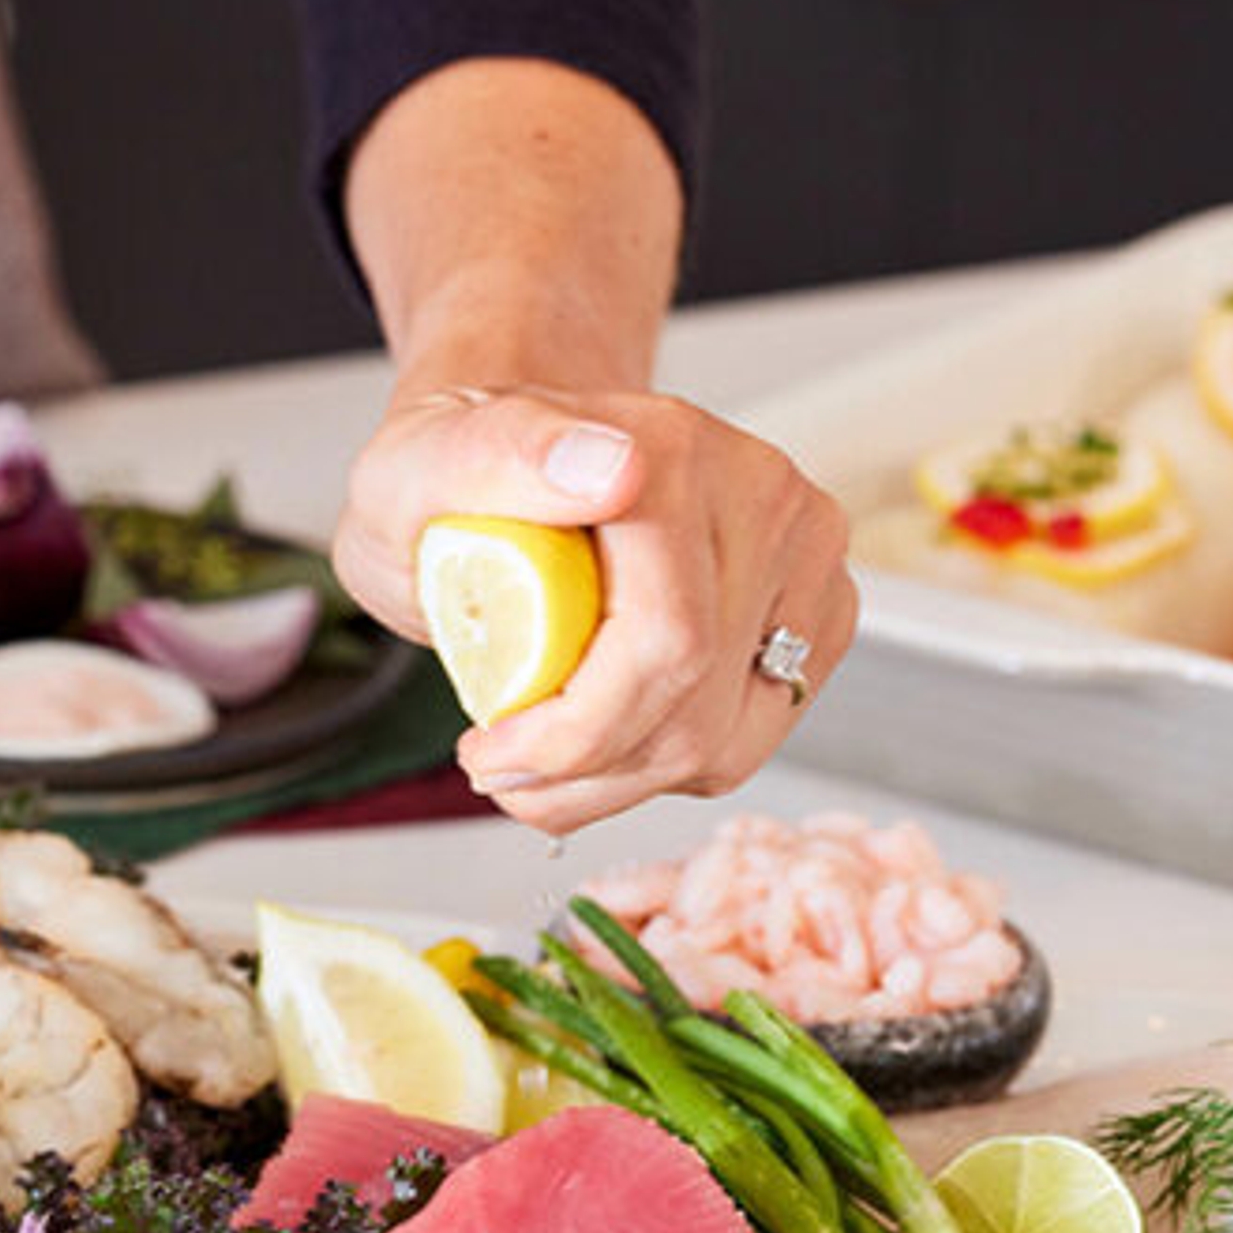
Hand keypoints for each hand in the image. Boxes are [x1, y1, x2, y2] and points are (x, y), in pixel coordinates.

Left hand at [335, 384, 853, 837]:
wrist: (506, 476)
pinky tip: (599, 731)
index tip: (488, 749)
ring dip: (613, 780)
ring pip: (724, 743)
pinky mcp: (817, 616)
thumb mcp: (415, 467)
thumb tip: (615, 471)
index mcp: (671, 452)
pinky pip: (746, 741)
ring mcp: (800, 558)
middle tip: (499, 763)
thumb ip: (497, 456)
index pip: (664, 642)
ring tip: (539, 753)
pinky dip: (656, 766)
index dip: (573, 732)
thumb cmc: (455, 486)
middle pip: (696, 711)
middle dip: (584, 770)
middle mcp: (759, 496)